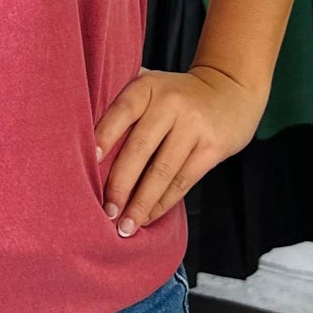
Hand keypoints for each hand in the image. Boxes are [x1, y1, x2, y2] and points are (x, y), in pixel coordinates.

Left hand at [94, 65, 266, 235]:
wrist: (230, 91)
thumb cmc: (176, 96)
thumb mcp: (151, 87)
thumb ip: (123, 106)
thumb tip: (82, 145)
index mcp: (148, 87)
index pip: (122, 111)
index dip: (105, 136)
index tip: (90, 162)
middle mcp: (171, 104)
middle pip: (140, 148)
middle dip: (120, 184)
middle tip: (105, 211)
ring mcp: (194, 126)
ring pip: (162, 171)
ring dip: (141, 203)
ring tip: (125, 226)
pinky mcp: (213, 147)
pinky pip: (183, 181)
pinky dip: (163, 203)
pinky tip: (148, 217)